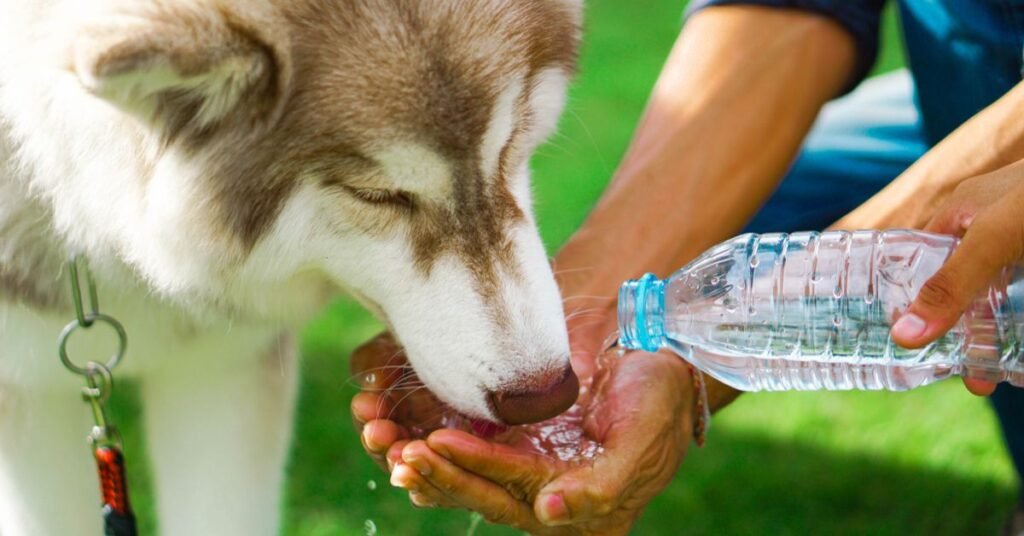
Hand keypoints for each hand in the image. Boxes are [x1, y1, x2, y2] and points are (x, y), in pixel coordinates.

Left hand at [351, 330, 694, 534]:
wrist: (655, 350)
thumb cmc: (660, 398)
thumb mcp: (644, 442)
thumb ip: (601, 486)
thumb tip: (549, 516)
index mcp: (577, 507)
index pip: (513, 493)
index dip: (472, 472)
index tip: (431, 446)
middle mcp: (544, 495)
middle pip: (476, 490)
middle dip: (431, 469)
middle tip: (390, 445)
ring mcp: (524, 466)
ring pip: (460, 470)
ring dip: (416, 452)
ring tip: (374, 431)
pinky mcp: (510, 436)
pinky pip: (460, 441)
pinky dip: (426, 430)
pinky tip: (391, 422)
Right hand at [891, 159, 1023, 395]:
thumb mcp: (993, 239)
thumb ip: (951, 286)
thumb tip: (902, 337)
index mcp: (962, 213)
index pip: (923, 260)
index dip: (912, 298)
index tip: (910, 344)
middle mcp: (993, 231)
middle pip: (966, 288)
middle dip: (964, 333)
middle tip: (966, 376)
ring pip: (1005, 299)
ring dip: (997, 338)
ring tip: (992, 377)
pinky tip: (1023, 360)